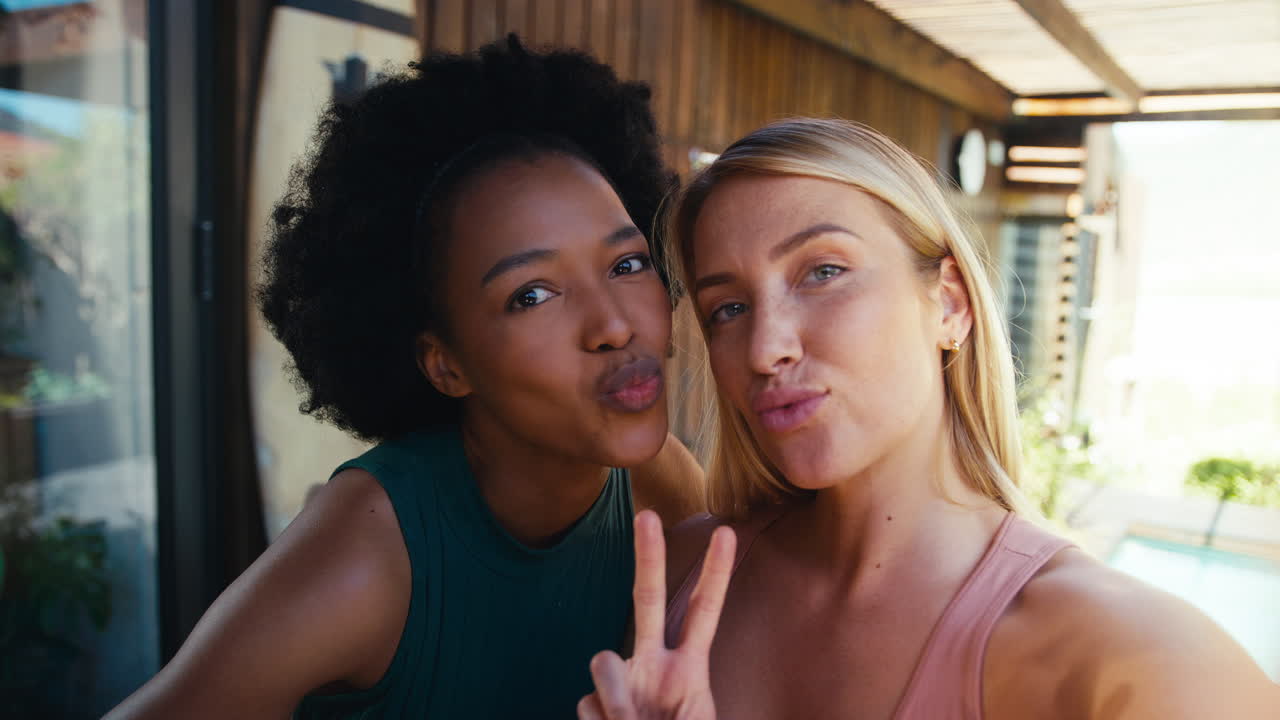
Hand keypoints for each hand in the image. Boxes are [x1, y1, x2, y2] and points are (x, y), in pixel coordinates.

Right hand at [578, 510, 735, 719]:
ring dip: (616, 699)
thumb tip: (611, 704)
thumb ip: (654, 709)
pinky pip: (588, 705)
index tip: (728, 531)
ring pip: (603, 664)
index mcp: (690, 669)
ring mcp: (623, 683)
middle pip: (646, 597)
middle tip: (649, 513)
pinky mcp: (595, 707)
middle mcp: (652, 664)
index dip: (715, 574)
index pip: (703, 612)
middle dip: (648, 555)